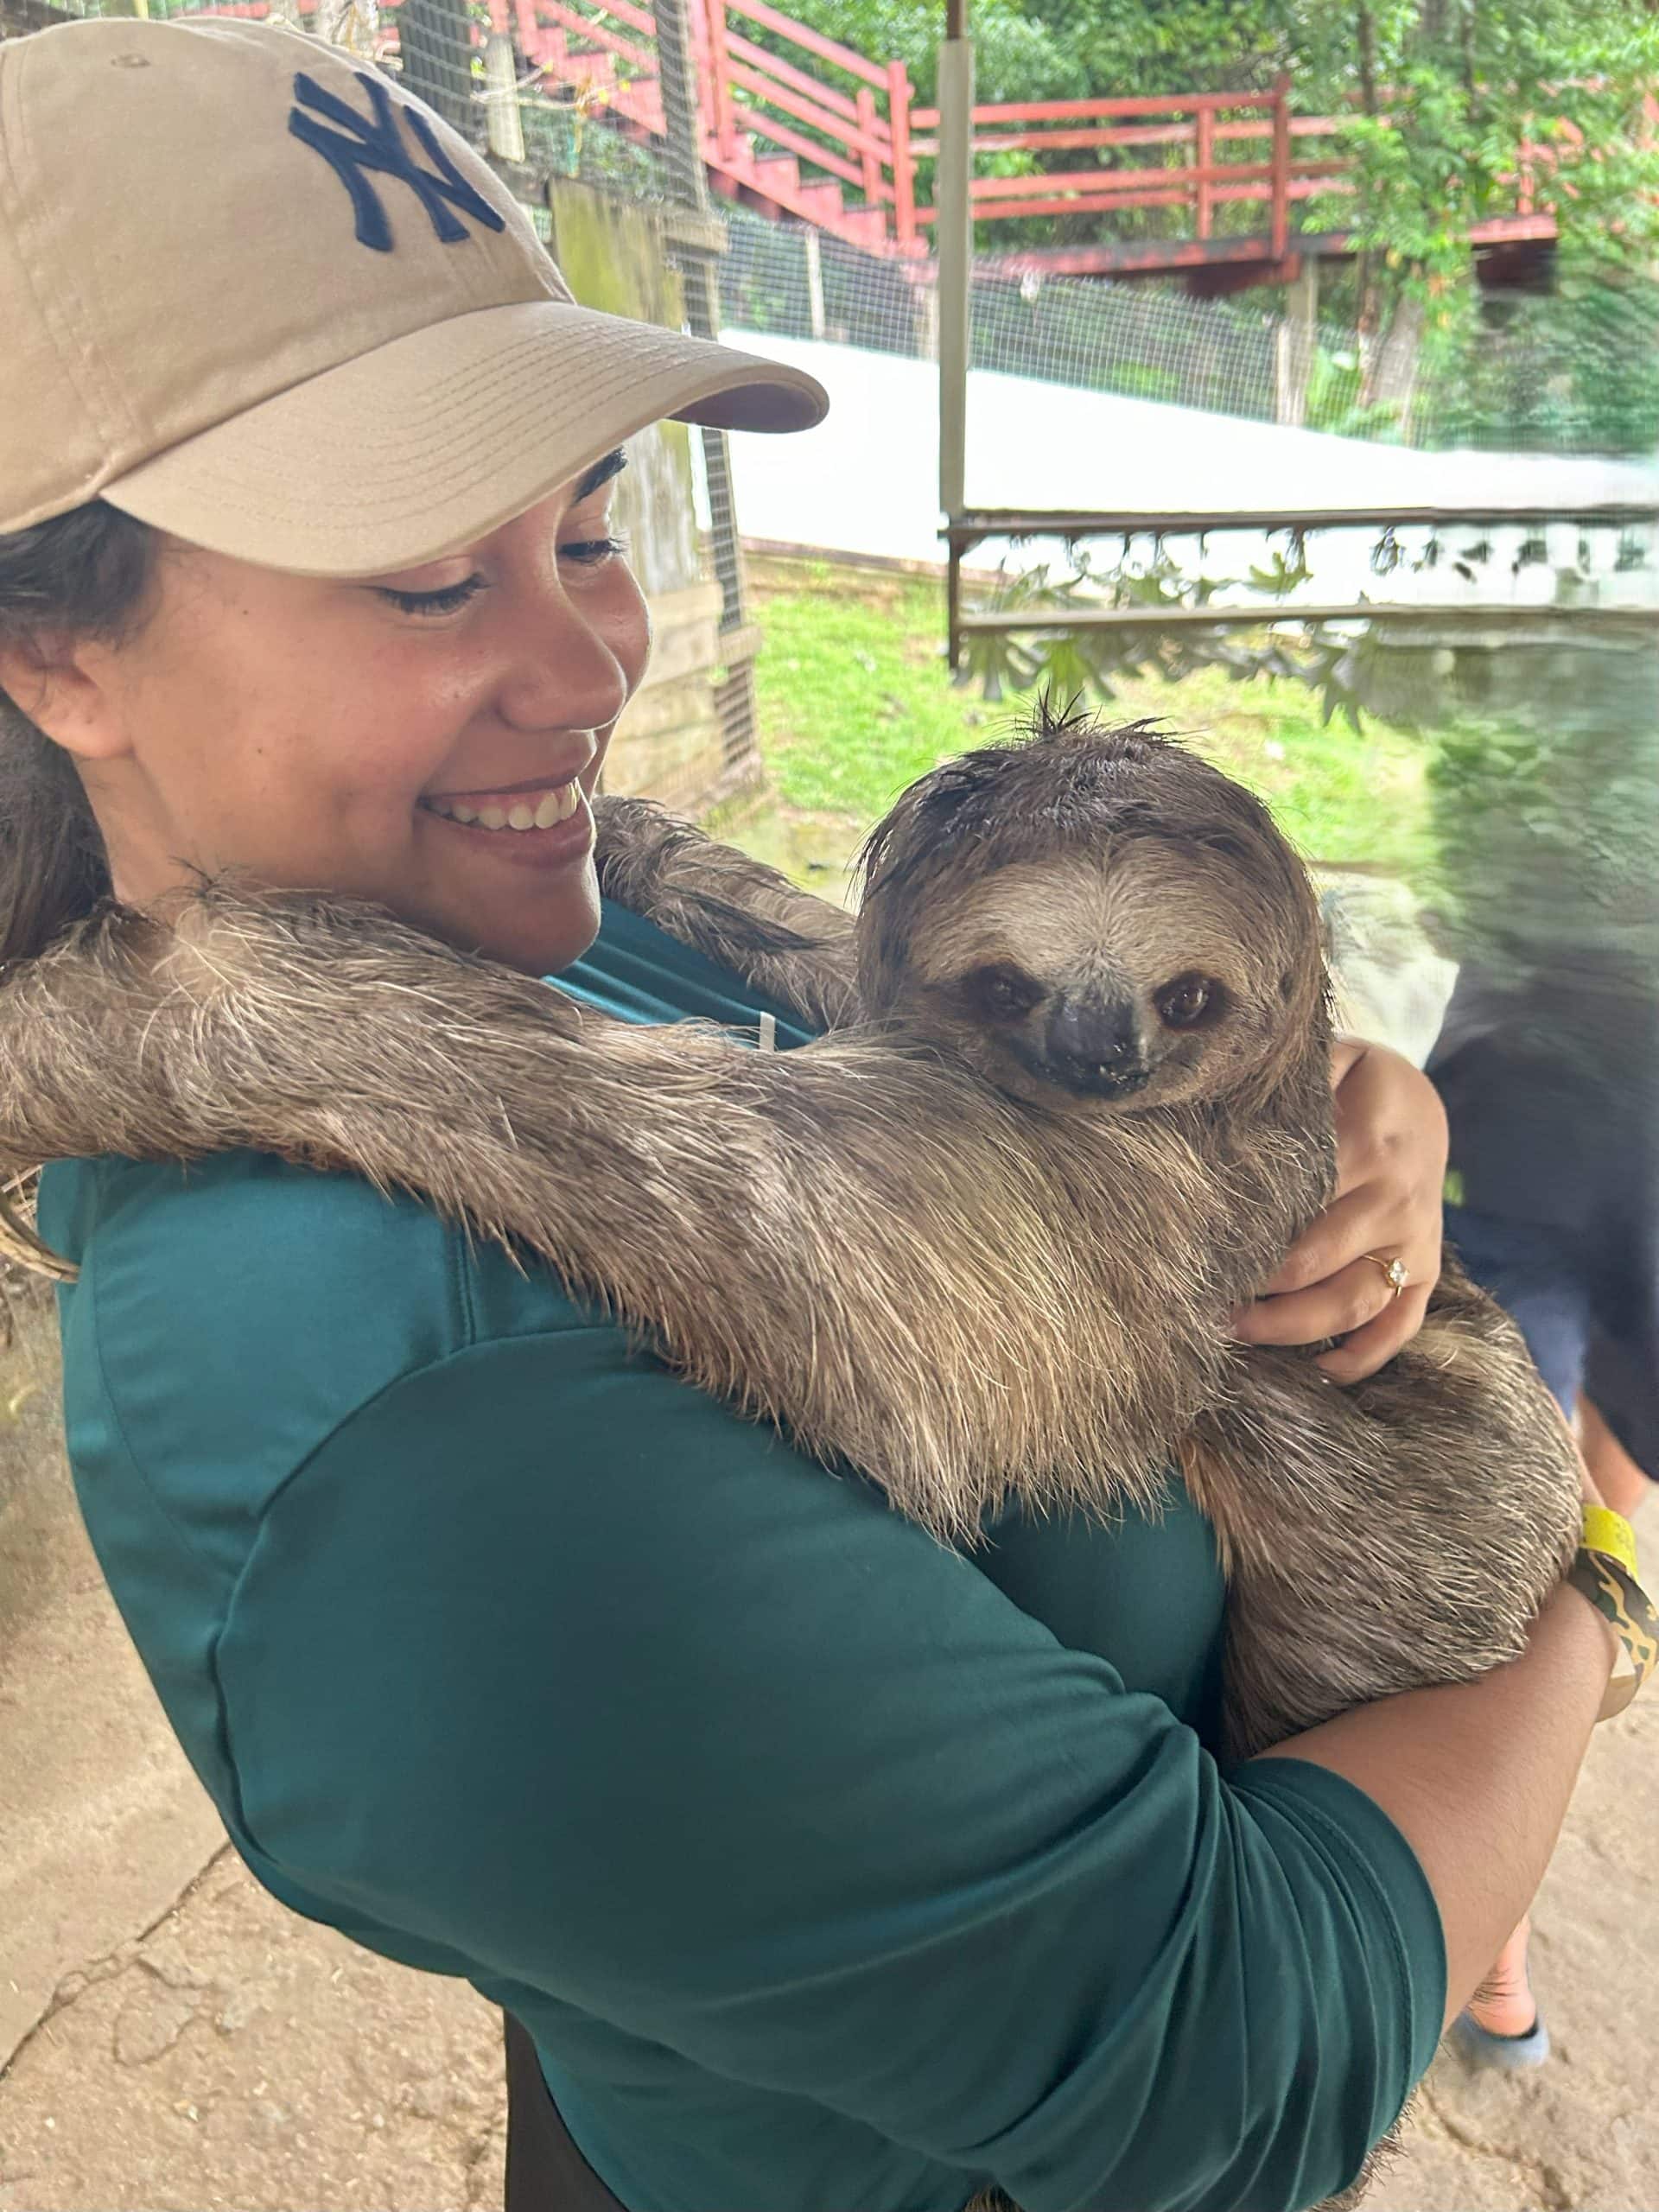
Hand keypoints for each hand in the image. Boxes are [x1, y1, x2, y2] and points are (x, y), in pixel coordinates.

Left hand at [1232, 1037, 1446, 1382]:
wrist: (1422, 1103)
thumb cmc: (1350, 1083)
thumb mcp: (1328, 1061)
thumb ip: (1288, 1086)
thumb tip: (1218, 1104)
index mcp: (1367, 1144)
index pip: (1298, 1202)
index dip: (1245, 1233)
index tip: (1192, 1250)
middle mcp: (1396, 1199)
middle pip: (1318, 1263)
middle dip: (1256, 1291)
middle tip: (1200, 1303)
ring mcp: (1417, 1240)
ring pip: (1355, 1302)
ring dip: (1294, 1329)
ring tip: (1236, 1333)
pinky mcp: (1428, 1268)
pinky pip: (1402, 1323)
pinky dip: (1366, 1356)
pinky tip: (1321, 1373)